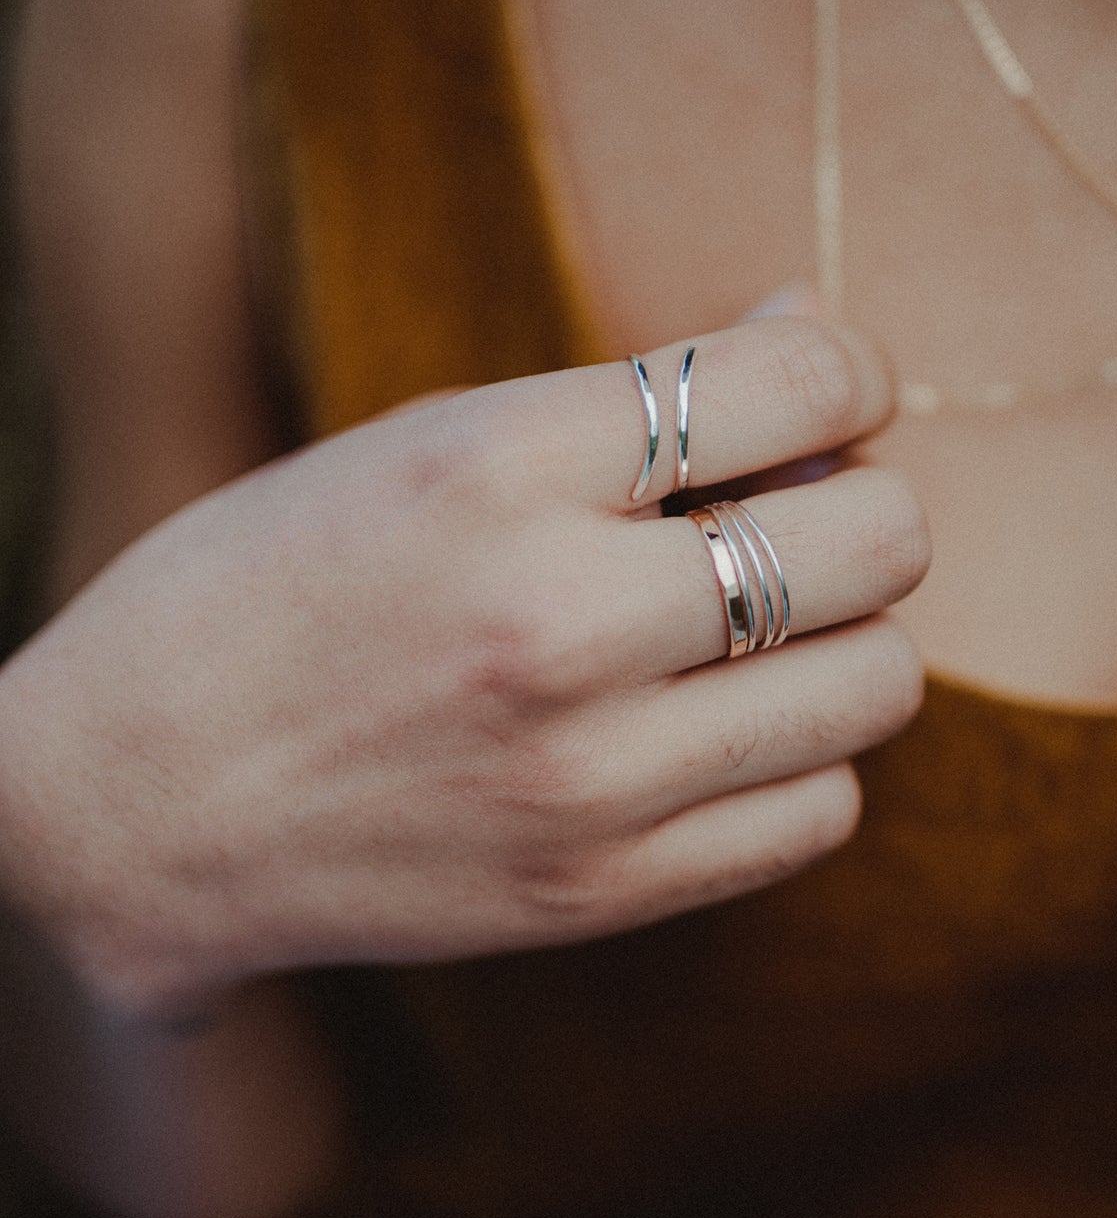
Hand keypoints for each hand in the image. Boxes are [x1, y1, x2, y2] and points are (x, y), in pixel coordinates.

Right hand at [0, 315, 927, 1017]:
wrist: (134, 806)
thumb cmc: (275, 589)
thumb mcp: (424, 440)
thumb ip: (635, 394)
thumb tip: (820, 327)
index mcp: (496, 467)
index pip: (803, 383)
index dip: (847, 373)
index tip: (818, 395)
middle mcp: (557, 621)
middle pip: (882, 539)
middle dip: (863, 505)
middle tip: (791, 513)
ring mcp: (588, 776)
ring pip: (879, 683)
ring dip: (843, 636)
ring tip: (753, 627)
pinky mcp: (601, 890)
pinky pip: (822, 811)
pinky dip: (798, 760)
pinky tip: (716, 729)